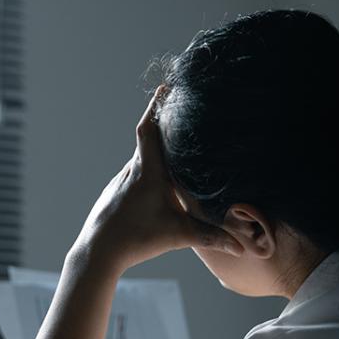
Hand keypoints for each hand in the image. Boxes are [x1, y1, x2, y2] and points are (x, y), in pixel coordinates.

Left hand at [71, 86, 242, 274]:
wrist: (97, 252)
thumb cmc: (136, 240)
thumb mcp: (177, 236)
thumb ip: (209, 237)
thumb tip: (241, 248)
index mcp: (147, 172)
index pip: (150, 129)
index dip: (157, 107)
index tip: (164, 87)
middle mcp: (132, 170)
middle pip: (146, 137)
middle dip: (162, 121)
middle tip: (178, 105)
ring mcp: (121, 181)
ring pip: (140, 156)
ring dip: (155, 145)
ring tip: (173, 137)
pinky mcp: (115, 193)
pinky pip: (134, 171)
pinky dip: (146, 165)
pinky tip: (156, 175)